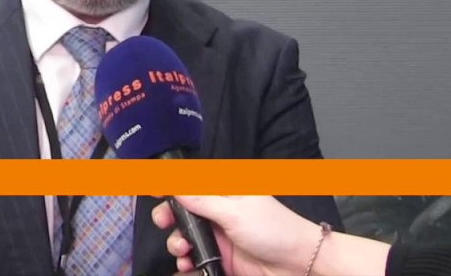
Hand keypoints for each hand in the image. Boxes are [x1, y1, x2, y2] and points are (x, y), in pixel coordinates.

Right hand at [152, 196, 319, 275]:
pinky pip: (193, 260)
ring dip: (177, 243)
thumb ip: (201, 199)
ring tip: (183, 251)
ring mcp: (218, 237)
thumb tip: (172, 184)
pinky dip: (185, 263)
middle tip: (164, 223)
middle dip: (168, 217)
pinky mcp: (219, 260)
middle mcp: (217, 212)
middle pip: (181, 211)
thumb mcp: (234, 211)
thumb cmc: (273, 230)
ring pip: (184, 237)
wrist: (300, 266)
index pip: (190, 183)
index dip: (169, 185)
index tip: (151, 189)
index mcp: (223, 192)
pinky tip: (187, 266)